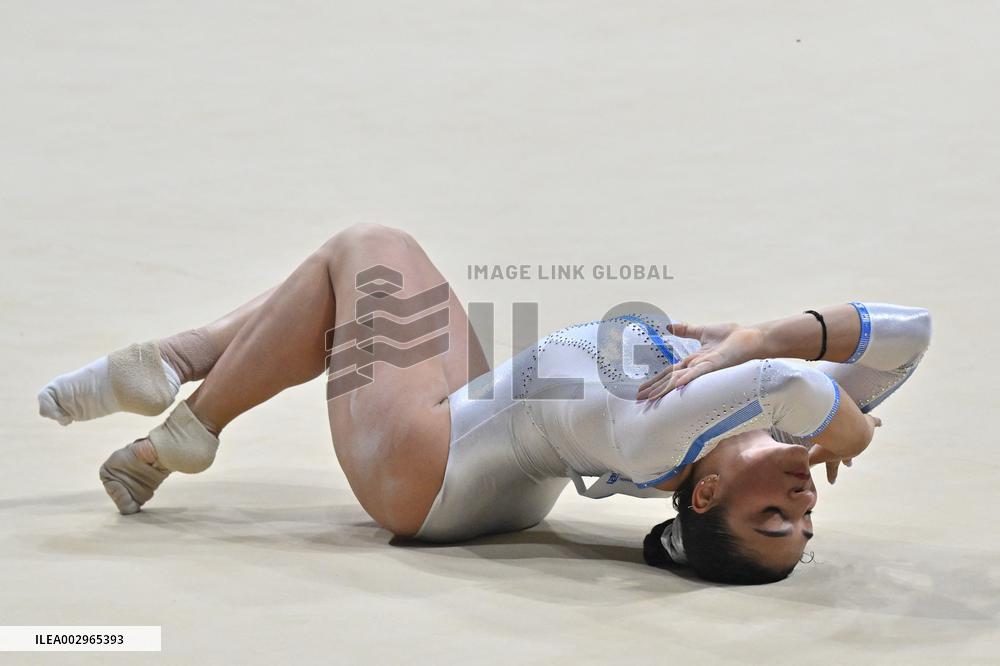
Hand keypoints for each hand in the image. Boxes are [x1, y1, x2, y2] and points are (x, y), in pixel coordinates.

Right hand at [635, 322, 762, 400]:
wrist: (753, 339)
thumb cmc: (733, 336)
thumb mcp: (703, 331)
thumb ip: (686, 330)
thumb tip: (668, 326)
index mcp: (693, 362)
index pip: (670, 373)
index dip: (655, 381)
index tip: (642, 390)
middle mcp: (696, 368)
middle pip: (670, 380)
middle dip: (654, 389)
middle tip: (638, 400)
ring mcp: (704, 369)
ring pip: (679, 380)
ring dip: (664, 390)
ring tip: (650, 399)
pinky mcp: (714, 365)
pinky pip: (696, 373)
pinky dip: (685, 380)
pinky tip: (674, 387)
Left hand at [808, 415, 880, 483]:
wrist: (850, 431)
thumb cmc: (831, 443)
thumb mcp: (814, 453)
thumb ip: (802, 461)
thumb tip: (788, 471)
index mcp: (837, 455)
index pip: (831, 467)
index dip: (831, 474)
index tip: (832, 482)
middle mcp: (850, 448)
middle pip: (847, 455)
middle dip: (847, 460)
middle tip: (849, 465)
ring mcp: (861, 437)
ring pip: (860, 439)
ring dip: (860, 440)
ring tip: (862, 440)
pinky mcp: (867, 425)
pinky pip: (873, 423)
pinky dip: (877, 423)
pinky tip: (881, 423)